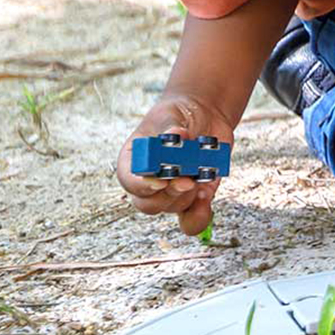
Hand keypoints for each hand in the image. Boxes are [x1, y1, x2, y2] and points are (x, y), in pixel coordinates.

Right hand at [116, 96, 235, 236]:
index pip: (128, 181)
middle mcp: (149, 181)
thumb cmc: (178, 114)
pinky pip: (192, 219)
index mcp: (133, 160)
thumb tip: (177, 135)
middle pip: (148, 204)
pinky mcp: (195, 196)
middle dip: (168, 195)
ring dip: (189, 195)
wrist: (203, 115)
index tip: (160, 181)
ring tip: (201, 174)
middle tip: (186, 181)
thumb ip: (171, 127)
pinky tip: (206, 197)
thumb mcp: (170, 115)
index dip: (142, 185)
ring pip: (173, 208)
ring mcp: (171, 191)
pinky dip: (200, 215)